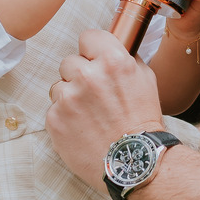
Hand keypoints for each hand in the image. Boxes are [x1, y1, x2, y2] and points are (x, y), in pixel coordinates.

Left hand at [46, 29, 165, 188]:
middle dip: (80, 75)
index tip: (94, 60)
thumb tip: (114, 47)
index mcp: (112, 61)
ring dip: (70, 97)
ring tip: (89, 116)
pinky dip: (65, 118)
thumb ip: (126, 59)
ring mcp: (68, 98)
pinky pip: (54, 109)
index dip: (92, 50)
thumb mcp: (146, 80)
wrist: (135, 162)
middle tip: (95, 95)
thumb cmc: (143, 122)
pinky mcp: (55, 119)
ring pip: (59, 86)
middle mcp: (87, 76)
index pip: (88, 37)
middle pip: (70, 62)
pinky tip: (82, 129)